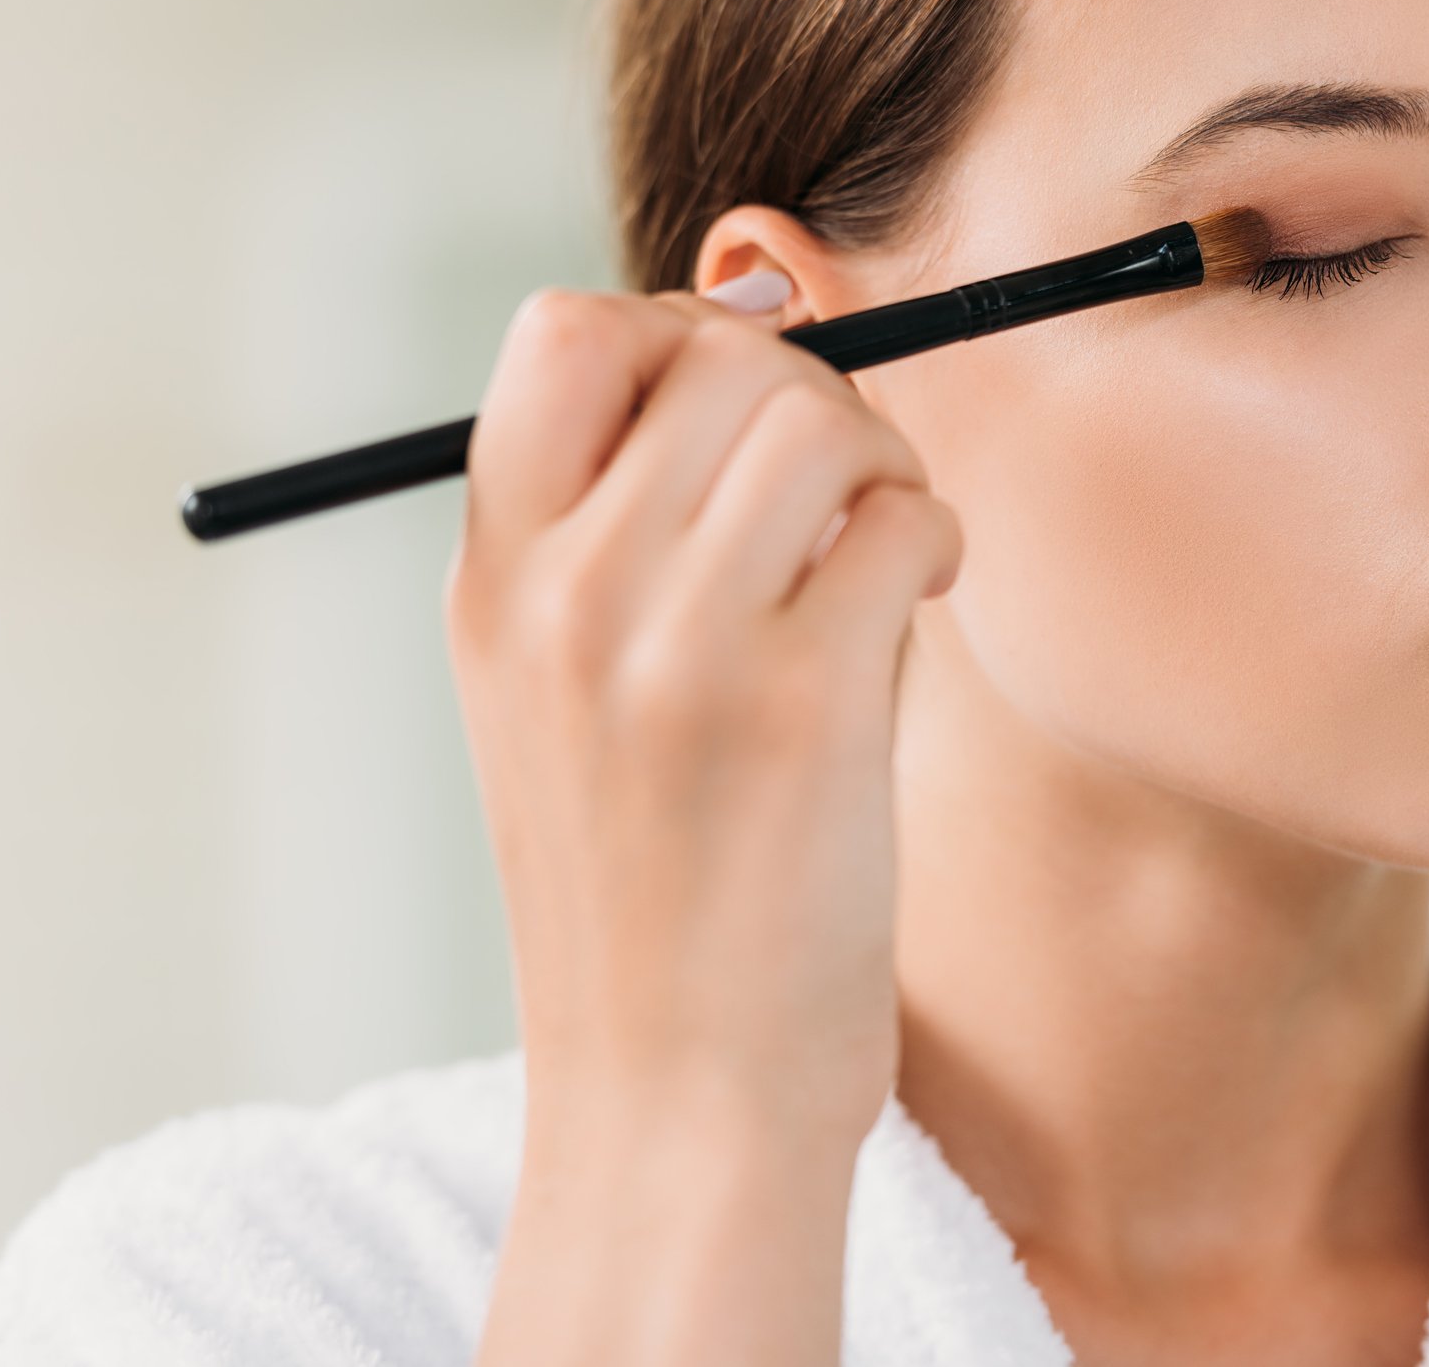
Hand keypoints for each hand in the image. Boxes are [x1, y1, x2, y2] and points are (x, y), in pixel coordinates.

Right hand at [443, 272, 960, 1146]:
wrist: (675, 1097)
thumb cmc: (650, 896)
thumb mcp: (565, 706)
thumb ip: (621, 541)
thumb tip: (758, 356)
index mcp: (493, 583)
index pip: (564, 333)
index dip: (677, 332)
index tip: (743, 408)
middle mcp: (566, 597)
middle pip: (718, 356)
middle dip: (812, 394)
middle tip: (844, 491)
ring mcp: (677, 650)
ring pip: (817, 420)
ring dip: (884, 464)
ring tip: (883, 552)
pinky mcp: (802, 710)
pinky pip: (902, 521)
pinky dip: (935, 540)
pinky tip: (919, 605)